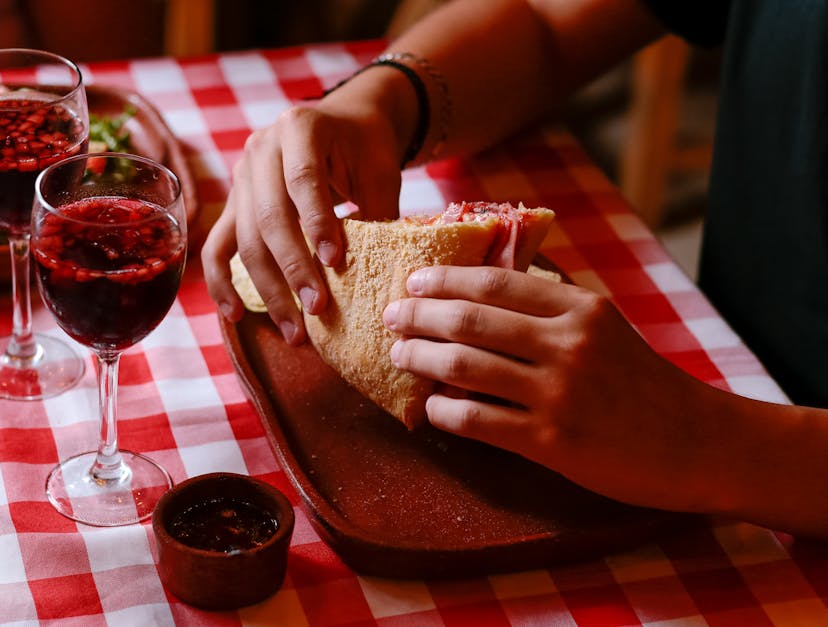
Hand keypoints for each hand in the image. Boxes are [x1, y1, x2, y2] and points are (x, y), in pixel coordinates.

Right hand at [201, 85, 406, 343]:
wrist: (344, 125)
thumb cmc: (366, 149)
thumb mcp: (380, 172)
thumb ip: (376, 214)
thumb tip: (378, 275)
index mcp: (298, 127)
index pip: (302, 179)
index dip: (317, 222)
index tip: (336, 263)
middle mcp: (260, 150)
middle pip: (268, 216)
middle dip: (293, 269)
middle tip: (318, 310)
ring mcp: (241, 179)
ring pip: (245, 239)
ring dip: (268, 289)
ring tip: (294, 330)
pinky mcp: (233, 206)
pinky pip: (217, 247)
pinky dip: (222, 282)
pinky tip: (236, 315)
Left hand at [383, 265, 719, 512]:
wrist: (699, 444)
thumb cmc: (645, 383)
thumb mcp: (608, 327)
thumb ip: (554, 307)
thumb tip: (488, 288)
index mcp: (581, 308)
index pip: (496, 282)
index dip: (446, 279)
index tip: (414, 281)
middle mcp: (568, 343)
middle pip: (471, 319)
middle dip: (420, 315)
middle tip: (391, 317)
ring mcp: (560, 394)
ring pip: (466, 366)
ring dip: (421, 358)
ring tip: (398, 356)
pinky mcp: (553, 441)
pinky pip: (479, 421)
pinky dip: (444, 411)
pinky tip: (430, 407)